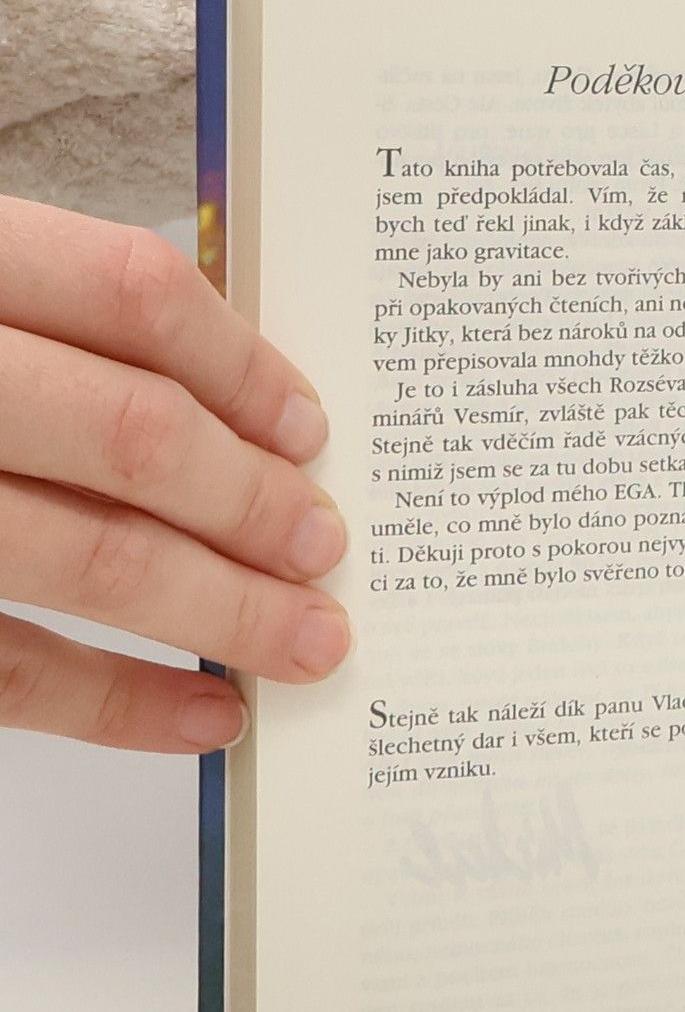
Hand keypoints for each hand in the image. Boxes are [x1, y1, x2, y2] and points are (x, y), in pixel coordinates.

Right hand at [0, 197, 351, 751]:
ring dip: (225, 612)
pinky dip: (122, 706)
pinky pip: (9, 671)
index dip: (241, 365)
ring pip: (90, 560)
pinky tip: (207, 718)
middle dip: (254, 504)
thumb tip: (226, 403)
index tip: (309, 428)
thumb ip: (42, 322)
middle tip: (325, 548)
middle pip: (134, 437)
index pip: (128, 293)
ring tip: (311, 642)